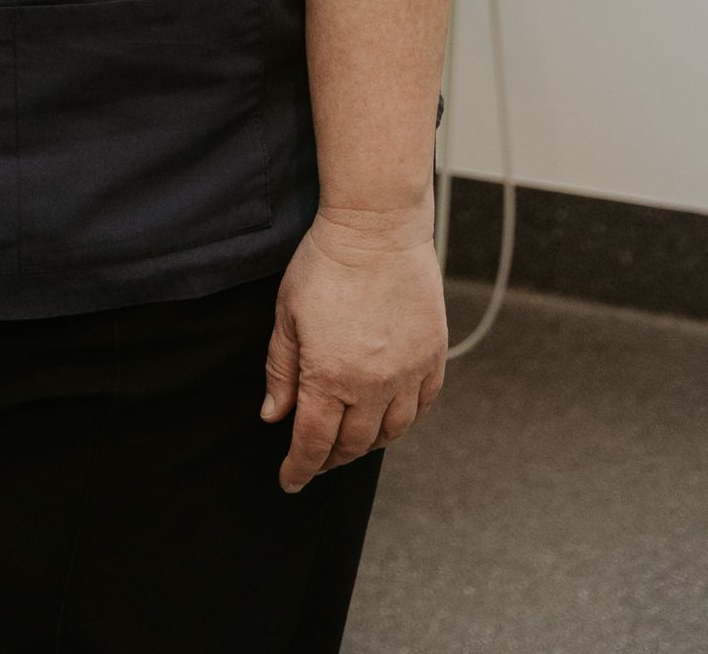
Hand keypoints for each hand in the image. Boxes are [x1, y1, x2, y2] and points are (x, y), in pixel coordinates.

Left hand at [261, 205, 447, 491]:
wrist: (377, 226)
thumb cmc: (324, 263)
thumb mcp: (287, 314)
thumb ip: (281, 370)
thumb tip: (274, 416)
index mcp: (331, 376)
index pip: (314, 442)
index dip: (300, 468)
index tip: (289, 481)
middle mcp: (373, 384)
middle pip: (353, 444)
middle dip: (330, 459)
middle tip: (316, 459)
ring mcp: (409, 373)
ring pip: (391, 432)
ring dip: (368, 444)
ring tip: (350, 440)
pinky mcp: (433, 356)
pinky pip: (422, 406)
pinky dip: (404, 420)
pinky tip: (389, 417)